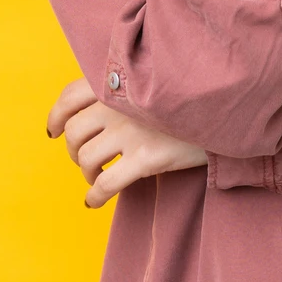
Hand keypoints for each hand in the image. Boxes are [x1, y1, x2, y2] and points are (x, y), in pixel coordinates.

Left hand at [45, 77, 208, 208]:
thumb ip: (126, 87)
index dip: (57, 116)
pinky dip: (94, 196)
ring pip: (84, 158)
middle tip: (84, 161)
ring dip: (86, 173)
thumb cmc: (191, 96)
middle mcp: (120, 102)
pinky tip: (94, 202)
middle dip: (73, 151)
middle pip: (73, 132)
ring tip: (97, 178)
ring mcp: (132, 129)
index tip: (54, 131)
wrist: (227, 108)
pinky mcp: (147, 157)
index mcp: (120, 80)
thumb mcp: (154, 81)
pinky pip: (105, 184)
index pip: (70, 96)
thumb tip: (95, 112)